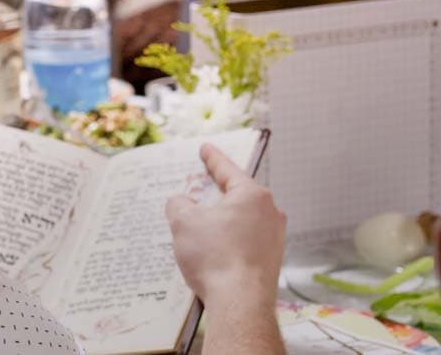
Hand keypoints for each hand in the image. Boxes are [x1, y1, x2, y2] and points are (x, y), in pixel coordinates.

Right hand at [166, 144, 285, 310]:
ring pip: (240, 221)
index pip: (228, 170)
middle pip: (236, 196)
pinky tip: (211, 253)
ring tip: (198, 230)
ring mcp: (274, 239)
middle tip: (196, 192)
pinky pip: (244, 242)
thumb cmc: (215, 257)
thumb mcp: (183, 221)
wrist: (239, 303)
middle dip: (214, 196)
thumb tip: (183, 203)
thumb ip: (179, 204)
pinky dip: (227, 242)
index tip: (206, 149)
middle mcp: (270, 213)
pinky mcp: (270, 261)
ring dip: (220, 222)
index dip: (212, 158)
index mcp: (252, 196)